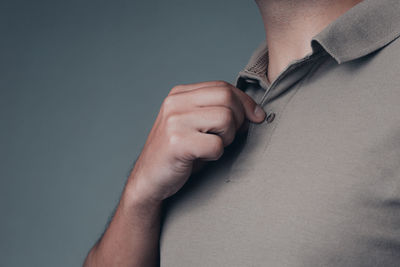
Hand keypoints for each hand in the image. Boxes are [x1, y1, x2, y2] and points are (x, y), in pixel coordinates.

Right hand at [126, 80, 265, 203]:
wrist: (149, 179)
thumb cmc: (178, 153)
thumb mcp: (195, 124)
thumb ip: (217, 111)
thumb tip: (254, 112)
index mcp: (179, 94)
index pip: (223, 87)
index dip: (245, 102)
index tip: (256, 117)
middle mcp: (175, 103)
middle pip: (227, 98)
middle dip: (238, 120)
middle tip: (227, 137)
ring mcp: (174, 122)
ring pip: (225, 119)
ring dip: (226, 138)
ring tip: (210, 148)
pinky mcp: (176, 143)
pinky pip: (216, 145)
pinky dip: (215, 155)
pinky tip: (201, 158)